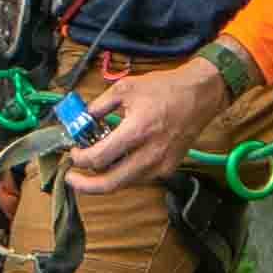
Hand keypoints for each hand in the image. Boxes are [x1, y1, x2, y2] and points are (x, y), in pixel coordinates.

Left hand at [66, 58, 227, 190]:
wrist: (200, 95)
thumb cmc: (165, 89)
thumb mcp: (125, 88)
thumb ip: (99, 106)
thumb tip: (81, 121)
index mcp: (138, 130)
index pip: (99, 158)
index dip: (80, 159)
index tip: (74, 153)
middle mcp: (150, 153)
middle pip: (110, 184)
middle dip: (85, 185)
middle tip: (71, 179)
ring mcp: (161, 164)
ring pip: (124, 184)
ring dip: (104, 179)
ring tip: (93, 166)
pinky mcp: (167, 169)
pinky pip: (138, 179)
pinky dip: (123, 174)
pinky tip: (116, 162)